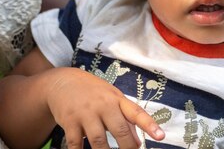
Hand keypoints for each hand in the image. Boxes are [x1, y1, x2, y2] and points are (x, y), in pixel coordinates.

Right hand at [46, 67, 164, 148]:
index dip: (149, 124)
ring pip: (98, 141)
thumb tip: (138, 143)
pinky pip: (76, 144)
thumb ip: (125, 119)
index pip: (136, 112)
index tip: (161, 136)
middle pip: (119, 130)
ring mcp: (85, 113)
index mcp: (116, 99)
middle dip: (127, 148)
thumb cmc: (92, 92)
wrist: (62, 81)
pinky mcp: (69, 121)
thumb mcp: (111, 98)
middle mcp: (102, 105)